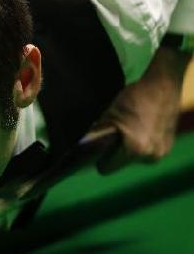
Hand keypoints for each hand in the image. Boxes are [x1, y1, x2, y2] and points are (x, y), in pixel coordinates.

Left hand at [96, 46, 190, 173]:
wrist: (165, 84)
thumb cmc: (135, 98)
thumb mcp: (110, 114)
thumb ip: (98, 133)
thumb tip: (84, 145)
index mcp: (135, 150)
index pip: (107, 168)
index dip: (99, 160)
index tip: (96, 152)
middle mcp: (150, 156)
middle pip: (122, 164)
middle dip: (115, 153)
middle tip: (114, 137)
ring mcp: (162, 152)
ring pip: (135, 159)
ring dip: (130, 149)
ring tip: (130, 130)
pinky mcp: (168, 145)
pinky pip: (147, 151)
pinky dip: (142, 143)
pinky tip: (141, 129)